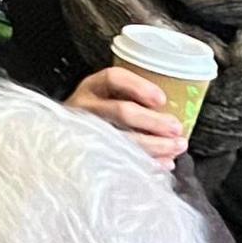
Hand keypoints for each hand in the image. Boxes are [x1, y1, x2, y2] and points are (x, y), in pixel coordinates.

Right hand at [68, 65, 188, 165]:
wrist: (65, 141)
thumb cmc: (98, 117)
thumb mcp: (108, 99)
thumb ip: (133, 100)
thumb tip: (172, 114)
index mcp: (92, 87)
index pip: (113, 78)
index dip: (139, 87)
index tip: (162, 99)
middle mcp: (85, 107)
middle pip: (121, 111)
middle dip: (154, 121)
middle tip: (176, 128)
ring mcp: (85, 133)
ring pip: (123, 139)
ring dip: (156, 145)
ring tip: (176, 146)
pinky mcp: (90, 156)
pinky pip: (121, 161)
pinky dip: (147, 164)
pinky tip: (163, 163)